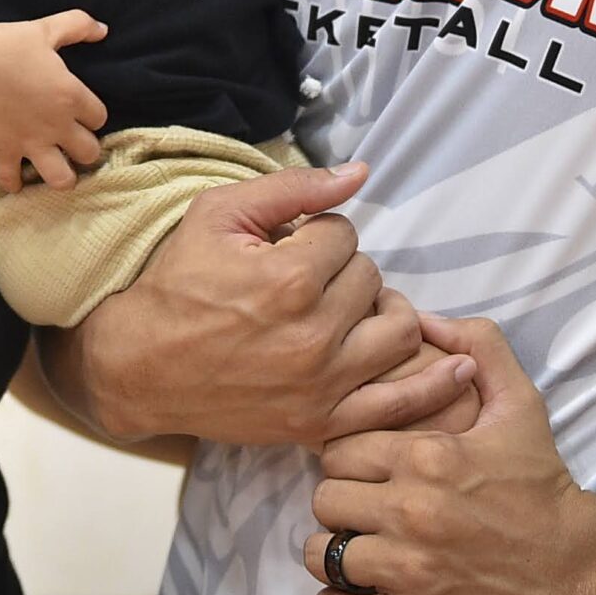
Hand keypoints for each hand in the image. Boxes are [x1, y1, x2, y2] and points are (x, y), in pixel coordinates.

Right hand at [0, 11, 109, 193]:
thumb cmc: (7, 43)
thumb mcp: (47, 28)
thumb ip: (79, 26)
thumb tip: (103, 29)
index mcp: (70, 96)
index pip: (100, 118)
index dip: (93, 115)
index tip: (83, 111)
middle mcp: (56, 125)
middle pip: (89, 153)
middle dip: (86, 149)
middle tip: (75, 142)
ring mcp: (29, 142)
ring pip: (61, 178)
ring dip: (62, 176)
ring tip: (58, 168)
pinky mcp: (3, 151)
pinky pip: (11, 180)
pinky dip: (14, 183)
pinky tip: (17, 179)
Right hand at [49, 163, 474, 446]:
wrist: (139, 366)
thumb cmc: (176, 284)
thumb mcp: (219, 215)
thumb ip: (294, 188)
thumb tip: (361, 171)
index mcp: (289, 278)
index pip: (345, 234)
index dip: (318, 232)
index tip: (288, 246)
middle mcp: (315, 335)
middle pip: (372, 279)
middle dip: (344, 270)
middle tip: (308, 279)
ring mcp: (322, 386)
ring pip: (397, 330)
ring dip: (380, 311)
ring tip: (349, 309)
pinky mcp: (321, 422)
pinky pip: (398, 404)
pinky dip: (431, 383)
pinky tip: (457, 365)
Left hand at [305, 315, 595, 594]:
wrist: (584, 574)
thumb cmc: (545, 488)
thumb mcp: (521, 404)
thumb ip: (478, 345)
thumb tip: (425, 317)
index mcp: (428, 456)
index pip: (339, 449)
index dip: (348, 459)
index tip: (366, 471)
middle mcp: (412, 511)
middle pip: (326, 499)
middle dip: (340, 503)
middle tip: (362, 511)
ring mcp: (411, 570)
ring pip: (323, 553)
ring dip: (334, 553)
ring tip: (357, 551)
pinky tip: (358, 593)